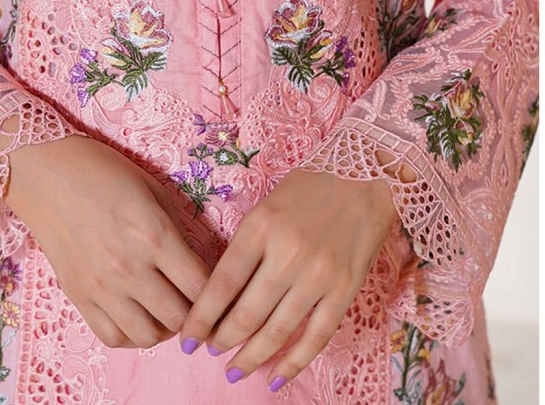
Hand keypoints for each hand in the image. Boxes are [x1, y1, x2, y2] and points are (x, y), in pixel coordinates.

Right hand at [2, 131, 210, 349]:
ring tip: (165, 310)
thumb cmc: (103, 172)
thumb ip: (176, 230)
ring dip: (164, 328)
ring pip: (147, 337)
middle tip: (193, 302)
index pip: (201, 287)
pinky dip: (131, 335)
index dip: (217, 294)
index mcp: (154, 234)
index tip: (218, 291)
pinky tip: (137, 317)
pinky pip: (112, 337)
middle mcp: (130, 267)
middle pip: (179, 319)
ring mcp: (102, 287)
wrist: (46, 173)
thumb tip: (194, 267)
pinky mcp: (78, 297)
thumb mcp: (152, 189)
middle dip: (194, 314)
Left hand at [177, 168, 399, 391]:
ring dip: (251, 356)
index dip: (201, 317)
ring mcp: (318, 275)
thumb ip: (247, 245)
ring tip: (234, 370)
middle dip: (222, 340)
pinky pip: (316, 336)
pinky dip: (293, 362)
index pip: (222, 283)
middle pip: (246, 313)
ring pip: (277, 331)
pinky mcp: (345, 289)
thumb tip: (224, 295)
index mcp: (260, 226)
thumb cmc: (310, 186)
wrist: (366, 177)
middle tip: (210, 351)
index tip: (187, 337)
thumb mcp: (266, 204)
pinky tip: (275, 377)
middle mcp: (287, 253)